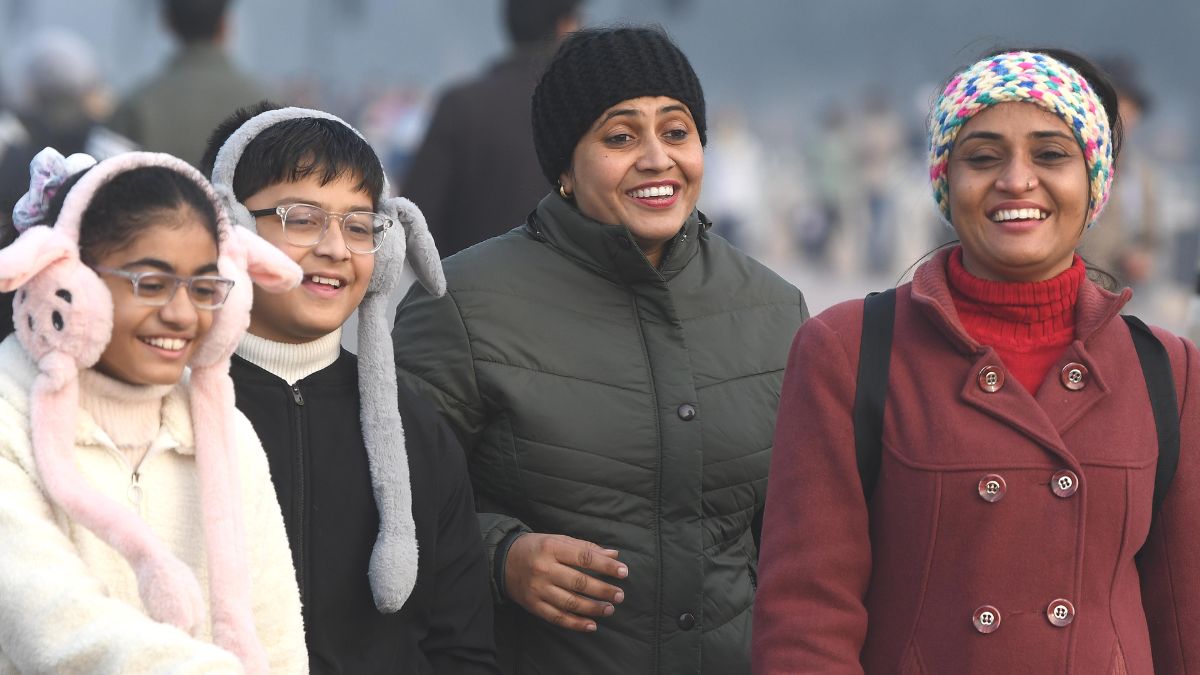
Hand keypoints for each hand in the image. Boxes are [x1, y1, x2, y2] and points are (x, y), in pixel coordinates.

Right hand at [504, 533, 628, 631]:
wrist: (502, 560)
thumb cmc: (536, 548)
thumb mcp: (558, 540)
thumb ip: (586, 547)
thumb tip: (614, 555)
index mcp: (552, 548)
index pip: (585, 557)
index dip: (606, 566)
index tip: (624, 572)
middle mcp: (544, 568)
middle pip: (579, 582)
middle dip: (603, 590)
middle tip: (619, 595)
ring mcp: (538, 589)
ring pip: (570, 602)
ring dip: (593, 608)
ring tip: (609, 609)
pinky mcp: (533, 605)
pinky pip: (557, 617)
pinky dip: (575, 623)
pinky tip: (591, 625)